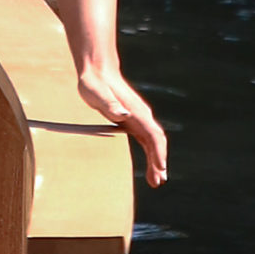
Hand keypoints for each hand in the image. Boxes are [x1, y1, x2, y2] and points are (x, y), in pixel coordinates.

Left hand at [76, 62, 168, 185]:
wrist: (97, 71)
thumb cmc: (94, 82)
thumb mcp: (96, 92)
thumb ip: (109, 103)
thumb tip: (123, 115)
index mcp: (136, 111)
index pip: (153, 135)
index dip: (158, 153)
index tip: (161, 168)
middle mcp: (141, 115)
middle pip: (157, 142)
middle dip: (159, 162)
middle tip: (159, 182)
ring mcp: (139, 118)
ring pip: (153, 143)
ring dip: (156, 162)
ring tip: (156, 182)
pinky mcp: (132, 121)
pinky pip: (145, 141)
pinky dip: (149, 156)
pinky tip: (149, 168)